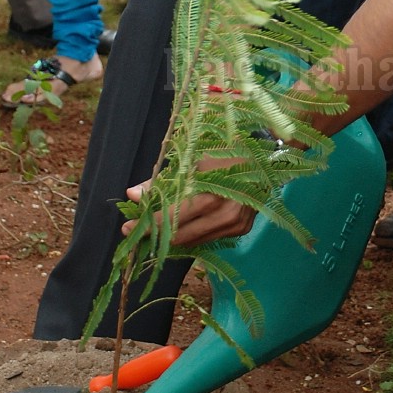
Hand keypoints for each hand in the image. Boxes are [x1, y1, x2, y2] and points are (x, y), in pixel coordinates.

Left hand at [123, 164, 256, 246]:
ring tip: (154, 229)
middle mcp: (224, 214)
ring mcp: (235, 224)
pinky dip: (191, 234)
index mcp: (210, 193)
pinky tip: (181, 227)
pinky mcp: (241, 229)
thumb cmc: (223, 151)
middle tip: (136, 231)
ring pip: (193, 240)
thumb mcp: (190, 160)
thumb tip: (133, 195)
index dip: (146, 225)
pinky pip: (208, 237)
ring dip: (171, 237)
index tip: (127, 227)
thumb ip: (161, 181)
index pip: (170, 218)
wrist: (265, 156)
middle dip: (155, 234)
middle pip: (180, 235)